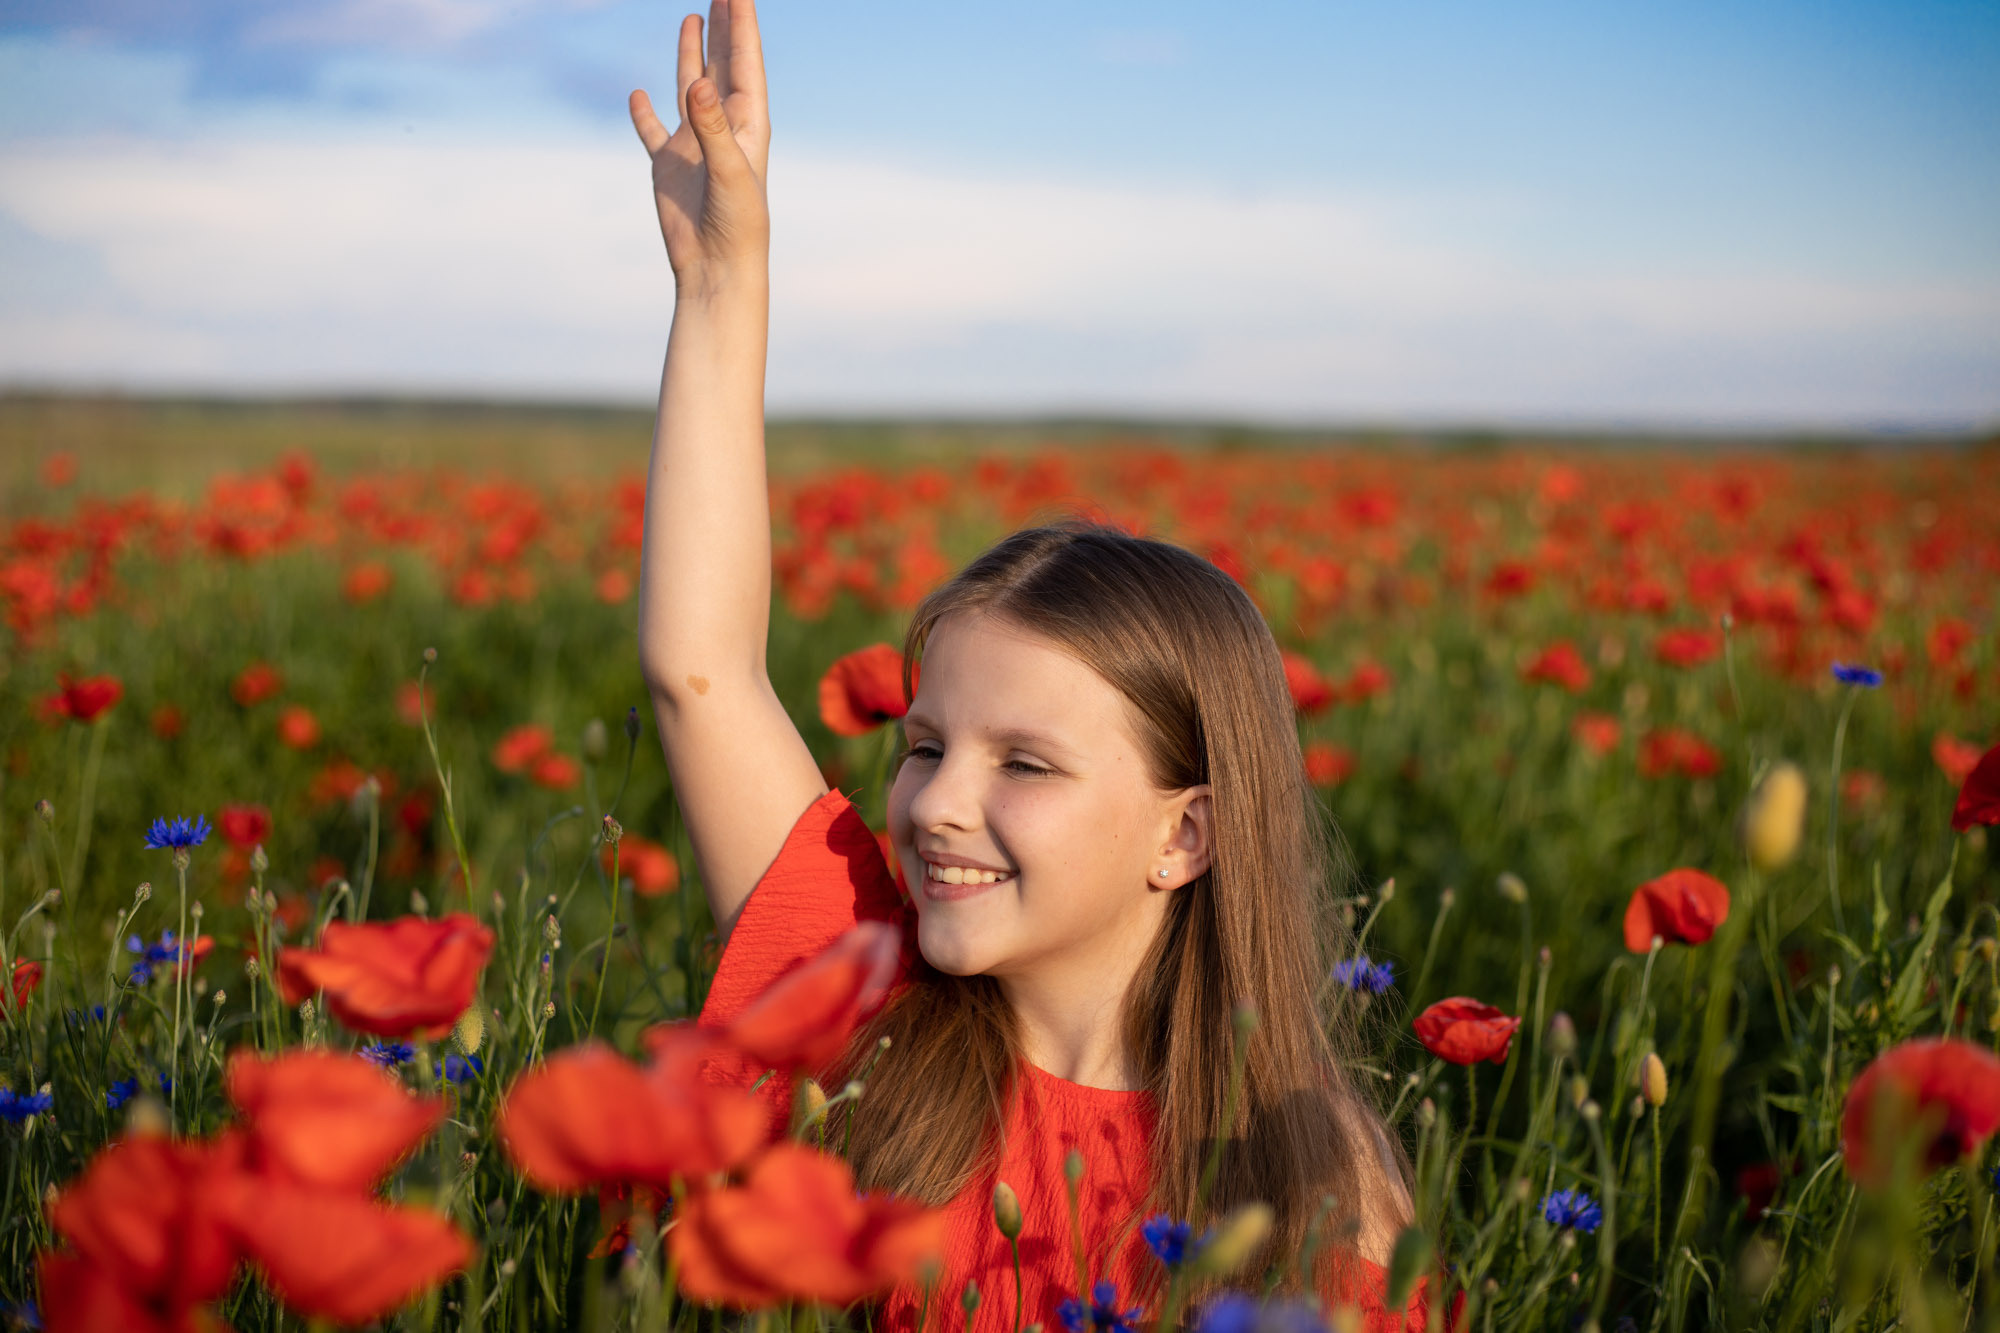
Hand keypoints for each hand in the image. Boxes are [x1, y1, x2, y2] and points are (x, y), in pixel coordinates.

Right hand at [629, 0, 770, 286]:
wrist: (717, 268)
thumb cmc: (736, 226)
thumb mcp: (729, 173)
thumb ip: (712, 128)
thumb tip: (700, 82)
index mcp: (746, 125)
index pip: (744, 64)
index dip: (741, 25)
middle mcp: (721, 128)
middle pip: (722, 64)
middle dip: (723, 27)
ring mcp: (694, 145)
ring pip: (691, 87)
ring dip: (692, 54)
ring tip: (693, 18)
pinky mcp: (669, 165)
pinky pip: (653, 131)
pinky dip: (644, 113)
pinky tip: (638, 94)